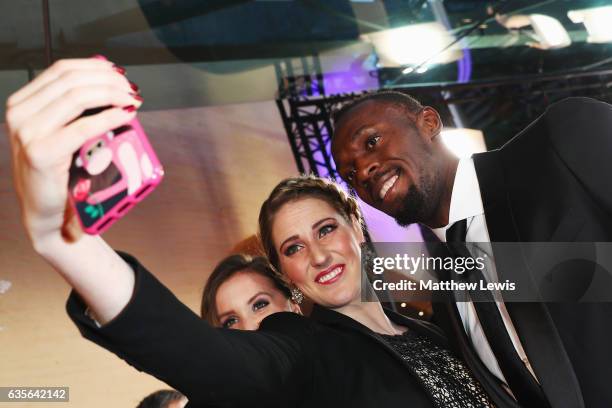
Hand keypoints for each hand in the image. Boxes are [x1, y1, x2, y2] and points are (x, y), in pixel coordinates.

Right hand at [5, 58, 142, 247]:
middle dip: (108, 81)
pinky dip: (109, 117)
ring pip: (78, 98)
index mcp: (21, 103)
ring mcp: (27, 133)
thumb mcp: (60, 132)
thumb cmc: (58, 172)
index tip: (120, 74)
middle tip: (132, 90)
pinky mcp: (42, 153)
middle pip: (72, 81)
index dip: (95, 67)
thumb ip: (74, 108)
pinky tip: (125, 116)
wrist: (45, 211)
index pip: (61, 70)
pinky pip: (83, 127)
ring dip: (112, 95)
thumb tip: (112, 81)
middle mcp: (19, 114)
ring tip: (132, 101)